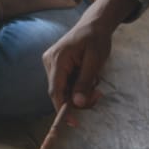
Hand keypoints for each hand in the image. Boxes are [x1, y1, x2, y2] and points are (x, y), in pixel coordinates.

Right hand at [41, 0, 135, 118]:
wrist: (94, 25)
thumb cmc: (95, 39)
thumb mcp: (95, 60)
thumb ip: (85, 82)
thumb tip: (78, 104)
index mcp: (57, 59)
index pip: (56, 91)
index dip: (63, 109)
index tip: (73, 123)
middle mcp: (49, 62)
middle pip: (60, 92)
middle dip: (78, 99)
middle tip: (98, 95)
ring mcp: (51, 64)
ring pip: (64, 90)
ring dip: (80, 93)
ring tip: (96, 83)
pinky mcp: (56, 66)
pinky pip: (66, 84)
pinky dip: (78, 87)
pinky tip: (89, 78)